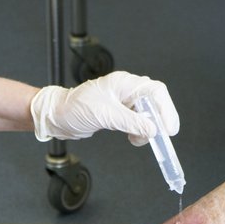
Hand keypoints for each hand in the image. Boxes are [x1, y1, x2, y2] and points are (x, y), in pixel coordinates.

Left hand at [30, 71, 178, 144]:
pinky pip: (138, 121)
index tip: (169, 129)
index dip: (166, 109)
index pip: (155, 91)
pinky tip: (134, 139)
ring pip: (148, 113)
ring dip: (149, 128)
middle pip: (155, 101)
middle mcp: (126, 90)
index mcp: (123, 83)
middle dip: (160, 120)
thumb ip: (130, 122)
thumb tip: (152, 130)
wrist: (56, 116)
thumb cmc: (74, 108)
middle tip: (163, 137)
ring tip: (140, 140)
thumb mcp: (104, 115)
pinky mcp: (119, 112)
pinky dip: (140, 131)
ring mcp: (123, 101)